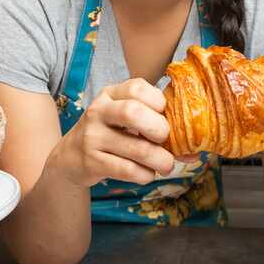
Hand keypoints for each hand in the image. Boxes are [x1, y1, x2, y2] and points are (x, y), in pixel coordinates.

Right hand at [48, 79, 174, 187]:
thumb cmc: (109, 135)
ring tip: (166, 165)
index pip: (138, 88)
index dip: (159, 102)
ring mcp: (92, 136)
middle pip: (133, 112)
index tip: (165, 117)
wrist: (70, 157)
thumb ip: (154, 125)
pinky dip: (145, 175)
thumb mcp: (122, 119)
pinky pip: (127, 169)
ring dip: (160, 160)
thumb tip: (193, 151)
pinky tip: (147, 174)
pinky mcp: (91, 161)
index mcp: (110, 94)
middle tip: (166, 141)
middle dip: (159, 129)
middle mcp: (98, 111)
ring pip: (136, 147)